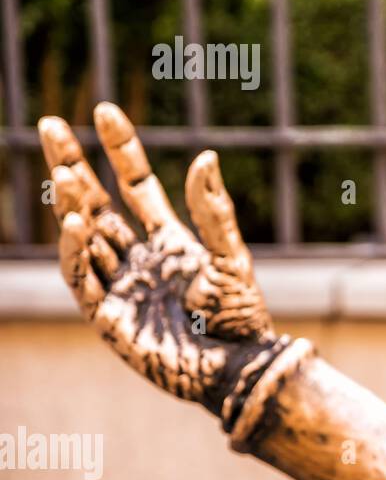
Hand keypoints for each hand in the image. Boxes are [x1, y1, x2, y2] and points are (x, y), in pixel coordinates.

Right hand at [38, 102, 296, 429]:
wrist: (238, 368)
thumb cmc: (241, 317)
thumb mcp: (231, 258)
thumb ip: (213, 212)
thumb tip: (205, 156)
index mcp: (170, 241)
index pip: (135, 187)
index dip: (119, 150)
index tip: (104, 112)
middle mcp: (139, 258)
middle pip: (96, 203)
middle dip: (72, 165)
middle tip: (51, 125)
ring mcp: (120, 285)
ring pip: (85, 235)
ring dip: (72, 203)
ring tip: (64, 172)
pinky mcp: (106, 316)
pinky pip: (82, 277)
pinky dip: (76, 249)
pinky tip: (75, 221)